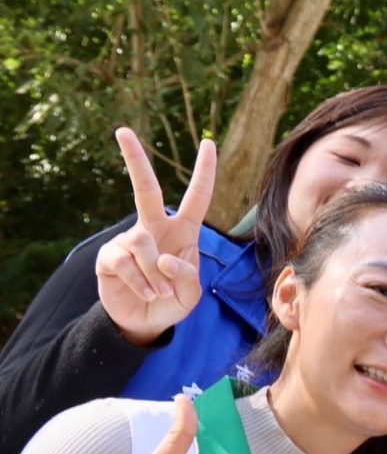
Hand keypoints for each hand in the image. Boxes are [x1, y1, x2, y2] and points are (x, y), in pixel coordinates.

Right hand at [96, 128, 216, 346]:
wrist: (146, 323)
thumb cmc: (173, 301)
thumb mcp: (191, 294)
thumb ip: (187, 276)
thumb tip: (164, 258)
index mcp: (183, 232)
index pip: (197, 198)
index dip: (204, 173)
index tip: (208, 144)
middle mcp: (154, 229)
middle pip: (146, 190)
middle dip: (135, 160)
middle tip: (122, 131)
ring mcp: (129, 240)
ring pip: (142, 242)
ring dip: (156, 273)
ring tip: (161, 292)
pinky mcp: (110, 257)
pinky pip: (125, 262)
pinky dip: (141, 281)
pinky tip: (148, 294)